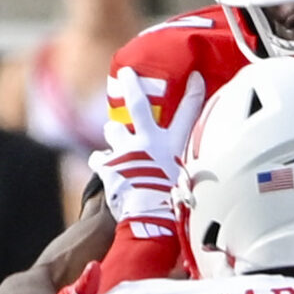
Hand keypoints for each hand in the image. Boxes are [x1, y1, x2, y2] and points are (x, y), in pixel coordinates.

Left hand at [94, 66, 206, 217]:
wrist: (148, 219)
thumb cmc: (172, 204)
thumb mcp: (186, 181)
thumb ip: (180, 166)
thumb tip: (185, 167)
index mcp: (172, 145)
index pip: (187, 114)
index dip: (193, 93)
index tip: (195, 77)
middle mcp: (148, 142)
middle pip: (137, 104)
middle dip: (131, 85)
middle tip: (126, 73)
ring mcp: (125, 151)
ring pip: (113, 129)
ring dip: (114, 132)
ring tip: (116, 140)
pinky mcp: (108, 165)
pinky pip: (98, 157)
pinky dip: (101, 161)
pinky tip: (105, 166)